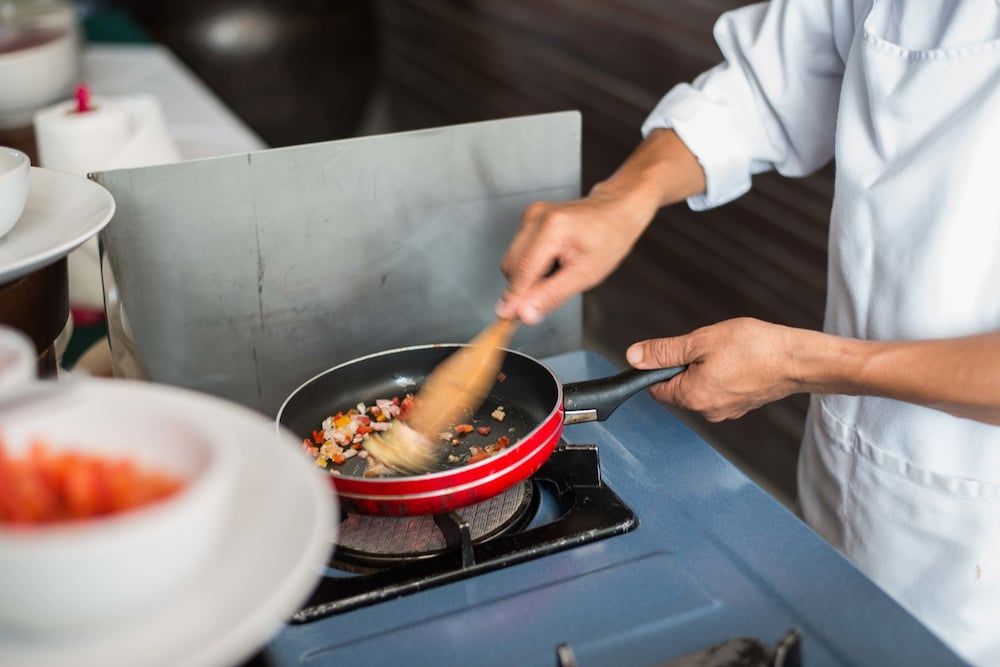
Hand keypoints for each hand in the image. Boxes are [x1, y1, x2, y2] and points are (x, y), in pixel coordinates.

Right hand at [496, 184, 654, 323]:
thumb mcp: (585, 275)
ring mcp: (530, 216)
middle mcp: (536, 217)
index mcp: (552, 228)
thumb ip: (551, 295)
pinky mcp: (528, 218)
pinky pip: (519, 252)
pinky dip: (531, 264)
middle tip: (551, 290)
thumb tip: (524, 313)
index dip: (513, 298)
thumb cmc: (608, 238)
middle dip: (524, 286)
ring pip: (512, 261)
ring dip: (528, 275)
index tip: (505, 317)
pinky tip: (553, 260)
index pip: (522, 271)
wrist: (616, 211)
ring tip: (558, 269)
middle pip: (511, 266)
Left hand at [626, 318, 803, 421]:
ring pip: (701, 387)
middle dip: (686, 366)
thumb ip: (664, 351)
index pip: (656, 388)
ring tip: (727, 352)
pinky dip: (724, 375)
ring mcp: (726, 410)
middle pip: (678, 388)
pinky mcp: (742, 405)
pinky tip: (739, 360)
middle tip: (707, 347)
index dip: (659, 367)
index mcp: (691, 397)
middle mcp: (707, 411)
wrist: (797, 360)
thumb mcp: (700, 341)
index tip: (673, 351)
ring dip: (706, 369)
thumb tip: (635, 357)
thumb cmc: (755, 349)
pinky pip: (721, 389)